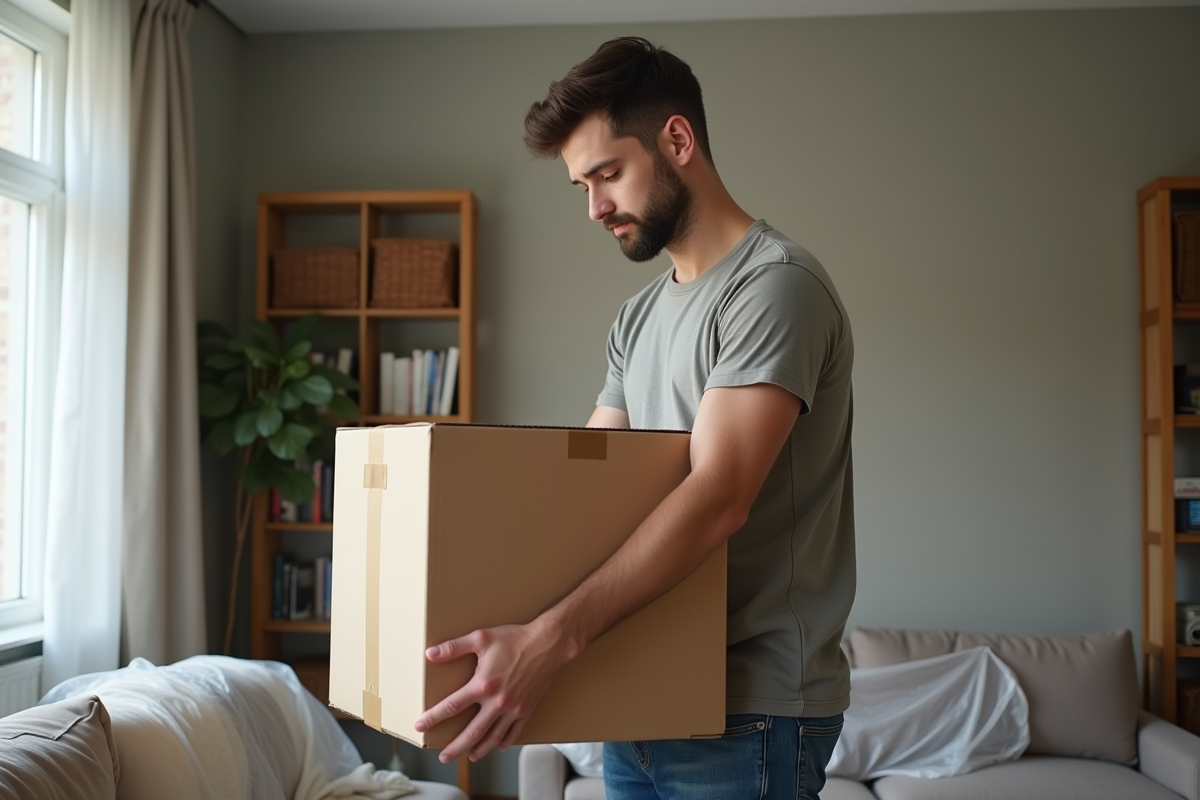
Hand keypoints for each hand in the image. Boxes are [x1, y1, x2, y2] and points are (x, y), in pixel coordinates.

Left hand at [414, 620, 567, 762]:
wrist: (548, 644)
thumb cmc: (515, 639)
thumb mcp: (481, 638)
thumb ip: (454, 647)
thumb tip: (430, 654)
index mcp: (483, 685)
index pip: (452, 706)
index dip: (434, 717)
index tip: (421, 725)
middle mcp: (497, 702)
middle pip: (472, 731)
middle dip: (455, 746)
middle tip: (443, 756)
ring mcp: (513, 708)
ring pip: (493, 736)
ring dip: (479, 749)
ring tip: (469, 757)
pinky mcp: (526, 709)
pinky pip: (514, 732)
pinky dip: (505, 742)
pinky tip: (498, 746)